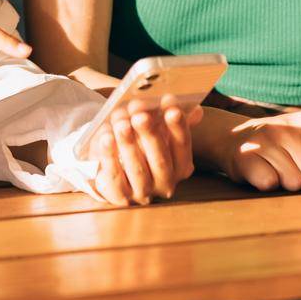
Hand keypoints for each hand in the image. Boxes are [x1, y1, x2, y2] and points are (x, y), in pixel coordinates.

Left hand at [81, 96, 202, 206]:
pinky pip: (115, 177)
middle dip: (150, 135)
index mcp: (181, 165)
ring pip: (137, 170)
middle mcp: (166, 182)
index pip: (183, 145)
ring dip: (128, 144)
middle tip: (140, 115)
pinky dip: (110, 156)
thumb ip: (172, 120)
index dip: (177, 125)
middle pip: (160, 160)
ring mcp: (144, 192)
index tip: (170, 103)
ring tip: (121, 124)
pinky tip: (106, 137)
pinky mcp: (121, 196)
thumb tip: (194, 110)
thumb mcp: (159, 131)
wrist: (119, 171)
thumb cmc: (142, 145)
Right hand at [214, 109, 300, 192]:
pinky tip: (263, 171)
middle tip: (298, 169)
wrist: (235, 138)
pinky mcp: (245, 157)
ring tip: (278, 169)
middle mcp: (287, 127)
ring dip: (289, 183)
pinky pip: (270, 184)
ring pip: (295, 182)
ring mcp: (265, 141)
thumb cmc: (286, 147)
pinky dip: (269, 184)